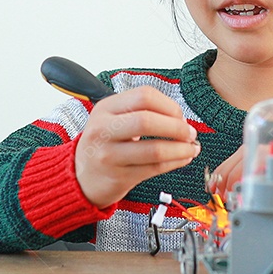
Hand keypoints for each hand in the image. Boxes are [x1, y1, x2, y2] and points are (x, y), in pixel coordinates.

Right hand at [75, 86, 199, 207]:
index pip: (144, 96)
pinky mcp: (118, 177)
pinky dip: (175, 162)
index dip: (169, 105)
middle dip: (176, 127)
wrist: (81, 177)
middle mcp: (104, 129)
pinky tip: (183, 158)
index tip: (181, 116)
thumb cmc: (105, 144)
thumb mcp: (113, 119)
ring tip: (191, 148)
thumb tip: (181, 118)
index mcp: (106, 108)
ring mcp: (109, 155)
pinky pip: (154, 168)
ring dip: (181, 149)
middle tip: (190, 133)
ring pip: (154, 149)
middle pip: (147, 121)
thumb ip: (142, 112)